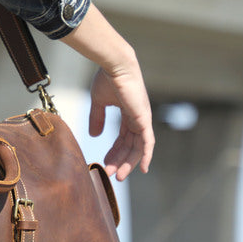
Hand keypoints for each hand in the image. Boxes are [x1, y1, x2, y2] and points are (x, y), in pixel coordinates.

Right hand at [60, 4, 154, 180]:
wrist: (114, 66)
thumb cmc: (107, 78)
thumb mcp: (100, 102)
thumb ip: (98, 118)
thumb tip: (94, 136)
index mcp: (128, 113)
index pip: (123, 137)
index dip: (114, 151)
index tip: (105, 162)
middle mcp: (137, 117)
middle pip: (130, 145)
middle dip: (120, 160)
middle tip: (111, 173)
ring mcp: (142, 119)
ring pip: (138, 147)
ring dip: (129, 162)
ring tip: (119, 175)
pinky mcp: (144, 119)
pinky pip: (148, 142)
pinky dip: (147, 155)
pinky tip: (143, 168)